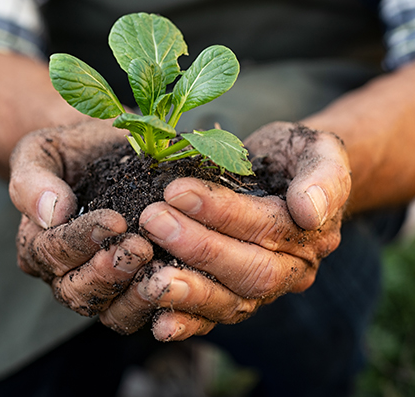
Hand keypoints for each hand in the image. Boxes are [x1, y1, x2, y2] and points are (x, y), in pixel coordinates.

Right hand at [9, 120, 152, 315]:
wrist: (103, 152)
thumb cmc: (72, 150)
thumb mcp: (43, 152)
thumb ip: (34, 180)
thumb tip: (51, 213)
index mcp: (38, 242)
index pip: (52, 251)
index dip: (82, 240)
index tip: (114, 221)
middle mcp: (64, 272)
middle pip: (77, 290)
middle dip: (109, 272)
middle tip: (140, 248)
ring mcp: (98, 284)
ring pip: (109, 310)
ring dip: (135, 296)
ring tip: (162, 272)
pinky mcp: (130, 289)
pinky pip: (139, 311)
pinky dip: (158, 305)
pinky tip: (180, 287)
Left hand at [99, 122, 350, 339]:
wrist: (287, 173)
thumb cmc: (296, 156)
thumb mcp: (320, 150)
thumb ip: (324, 176)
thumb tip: (310, 212)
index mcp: (313, 233)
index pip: (266, 227)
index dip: (221, 211)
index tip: (176, 190)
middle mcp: (293, 269)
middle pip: (249, 270)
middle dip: (198, 248)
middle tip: (153, 220)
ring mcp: (266, 287)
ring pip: (233, 301)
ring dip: (190, 291)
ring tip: (150, 277)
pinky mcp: (239, 294)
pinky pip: (218, 316)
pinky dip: (190, 322)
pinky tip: (160, 324)